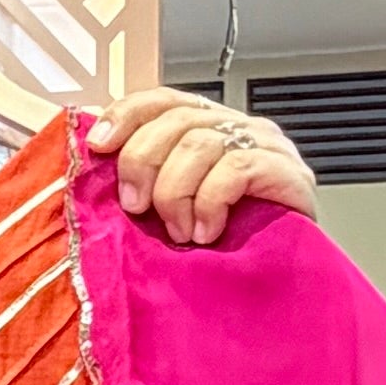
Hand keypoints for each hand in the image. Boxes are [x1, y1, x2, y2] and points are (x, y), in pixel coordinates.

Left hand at [80, 91, 318, 245]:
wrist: (286, 286)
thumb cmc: (225, 248)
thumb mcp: (174, 208)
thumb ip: (147, 180)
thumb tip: (95, 160)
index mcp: (208, 127)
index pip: (163, 99)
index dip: (126, 114)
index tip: (99, 146)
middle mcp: (239, 128)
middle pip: (177, 119)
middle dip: (144, 163)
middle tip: (137, 207)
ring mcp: (268, 148)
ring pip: (201, 143)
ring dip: (176, 192)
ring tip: (179, 231)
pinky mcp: (290, 174)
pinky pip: (236, 169)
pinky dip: (210, 201)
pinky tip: (207, 230)